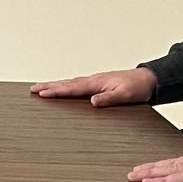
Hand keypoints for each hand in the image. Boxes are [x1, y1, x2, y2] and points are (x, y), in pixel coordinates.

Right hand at [32, 67, 156, 107]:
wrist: (149, 80)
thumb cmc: (138, 87)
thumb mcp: (125, 95)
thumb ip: (109, 98)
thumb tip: (93, 101)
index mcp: (97, 83)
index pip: (72, 88)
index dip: (55, 91)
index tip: (41, 92)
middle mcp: (93, 80)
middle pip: (66, 83)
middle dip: (49, 86)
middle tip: (33, 88)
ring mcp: (95, 81)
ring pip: (70, 83)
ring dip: (55, 85)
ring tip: (42, 87)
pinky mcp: (99, 83)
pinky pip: (77, 84)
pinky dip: (66, 85)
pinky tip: (64, 87)